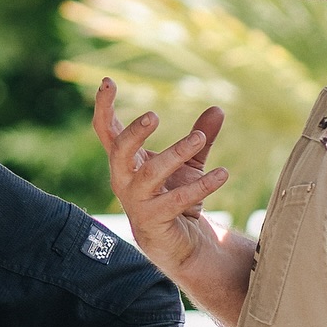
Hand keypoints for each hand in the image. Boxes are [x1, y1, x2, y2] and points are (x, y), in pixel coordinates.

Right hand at [92, 78, 228, 275]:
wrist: (179, 245)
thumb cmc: (175, 198)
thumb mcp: (189, 164)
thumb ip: (199, 137)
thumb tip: (218, 108)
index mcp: (127, 162)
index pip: (107, 131)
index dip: (104, 107)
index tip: (107, 81)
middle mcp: (125, 180)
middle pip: (119, 151)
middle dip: (133, 133)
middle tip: (153, 116)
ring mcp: (137, 202)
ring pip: (149, 174)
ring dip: (174, 154)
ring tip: (199, 138)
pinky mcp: (154, 221)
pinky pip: (176, 201)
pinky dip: (201, 186)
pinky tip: (223, 174)